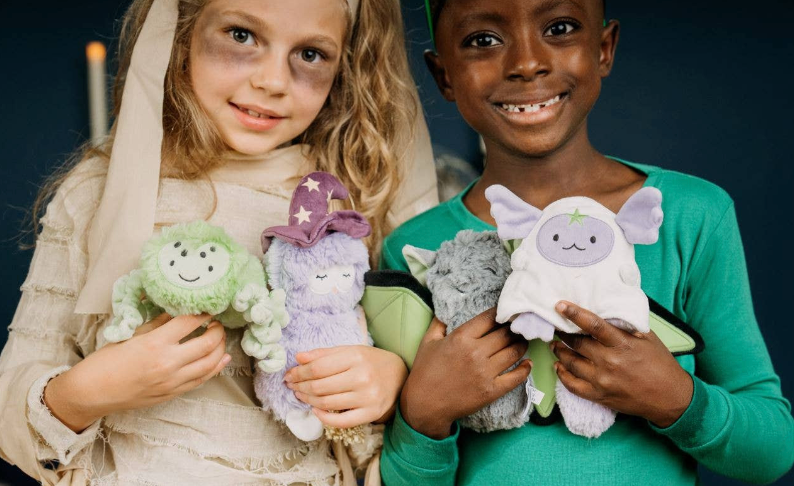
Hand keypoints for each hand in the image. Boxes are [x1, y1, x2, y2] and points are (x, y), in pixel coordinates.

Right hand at [44, 313, 230, 432]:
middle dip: (218, 330)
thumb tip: (176, 311)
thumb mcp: (132, 335)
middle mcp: (168, 363)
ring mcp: (172, 381)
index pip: (189, 322)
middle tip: (217, 323)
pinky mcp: (172, 393)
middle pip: (207, 343)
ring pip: (210, 363)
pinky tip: (221, 359)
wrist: (92, 392)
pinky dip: (215, 368)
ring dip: (220, 349)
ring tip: (220, 338)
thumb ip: (158, 324)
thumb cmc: (106, 361)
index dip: (203, 313)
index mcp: (155, 343)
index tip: (209, 307)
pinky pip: (201, 380)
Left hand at [284, 345, 406, 427]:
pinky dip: (324, 418)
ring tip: (301, 395)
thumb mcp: (351, 350)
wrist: (400, 376)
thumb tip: (298, 357)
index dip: (299, 372)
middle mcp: (362, 377)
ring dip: (308, 400)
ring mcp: (367, 397)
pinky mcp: (370, 413)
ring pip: (327, 403)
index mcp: (356, 357)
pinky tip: (315, 410)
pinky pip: (341, 421)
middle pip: (320, 386)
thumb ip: (324, 354)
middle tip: (292, 385)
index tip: (290, 374)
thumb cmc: (371, 361)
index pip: (318, 367)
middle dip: (300, 386)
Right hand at [399, 308, 530, 438]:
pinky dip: (525, 369)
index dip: (500, 313)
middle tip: (518, 326)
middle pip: (505, 334)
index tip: (506, 311)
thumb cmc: (424, 371)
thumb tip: (446, 310)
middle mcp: (475, 352)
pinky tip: (527, 363)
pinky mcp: (491, 390)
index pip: (489, 318)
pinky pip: (516, 377)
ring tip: (523, 341)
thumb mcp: (427, 342)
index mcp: (461, 337)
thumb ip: (439, 323)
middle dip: (513, 328)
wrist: (425, 404)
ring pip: (514, 352)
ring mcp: (485, 372)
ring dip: (522, 344)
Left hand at [551, 301, 692, 427]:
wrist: (670, 397)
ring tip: (555, 344)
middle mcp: (609, 362)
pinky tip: (559, 366)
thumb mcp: (647, 338)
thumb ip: (626, 325)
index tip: (560, 305)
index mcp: (622, 344)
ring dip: (560, 352)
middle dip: (563, 333)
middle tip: (556, 326)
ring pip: (571, 363)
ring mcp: (602, 380)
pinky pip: (572, 385)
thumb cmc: (660, 363)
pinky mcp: (599, 396)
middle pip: (577, 343)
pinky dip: (562, 374)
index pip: (593, 325)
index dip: (574, 314)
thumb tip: (607, 309)